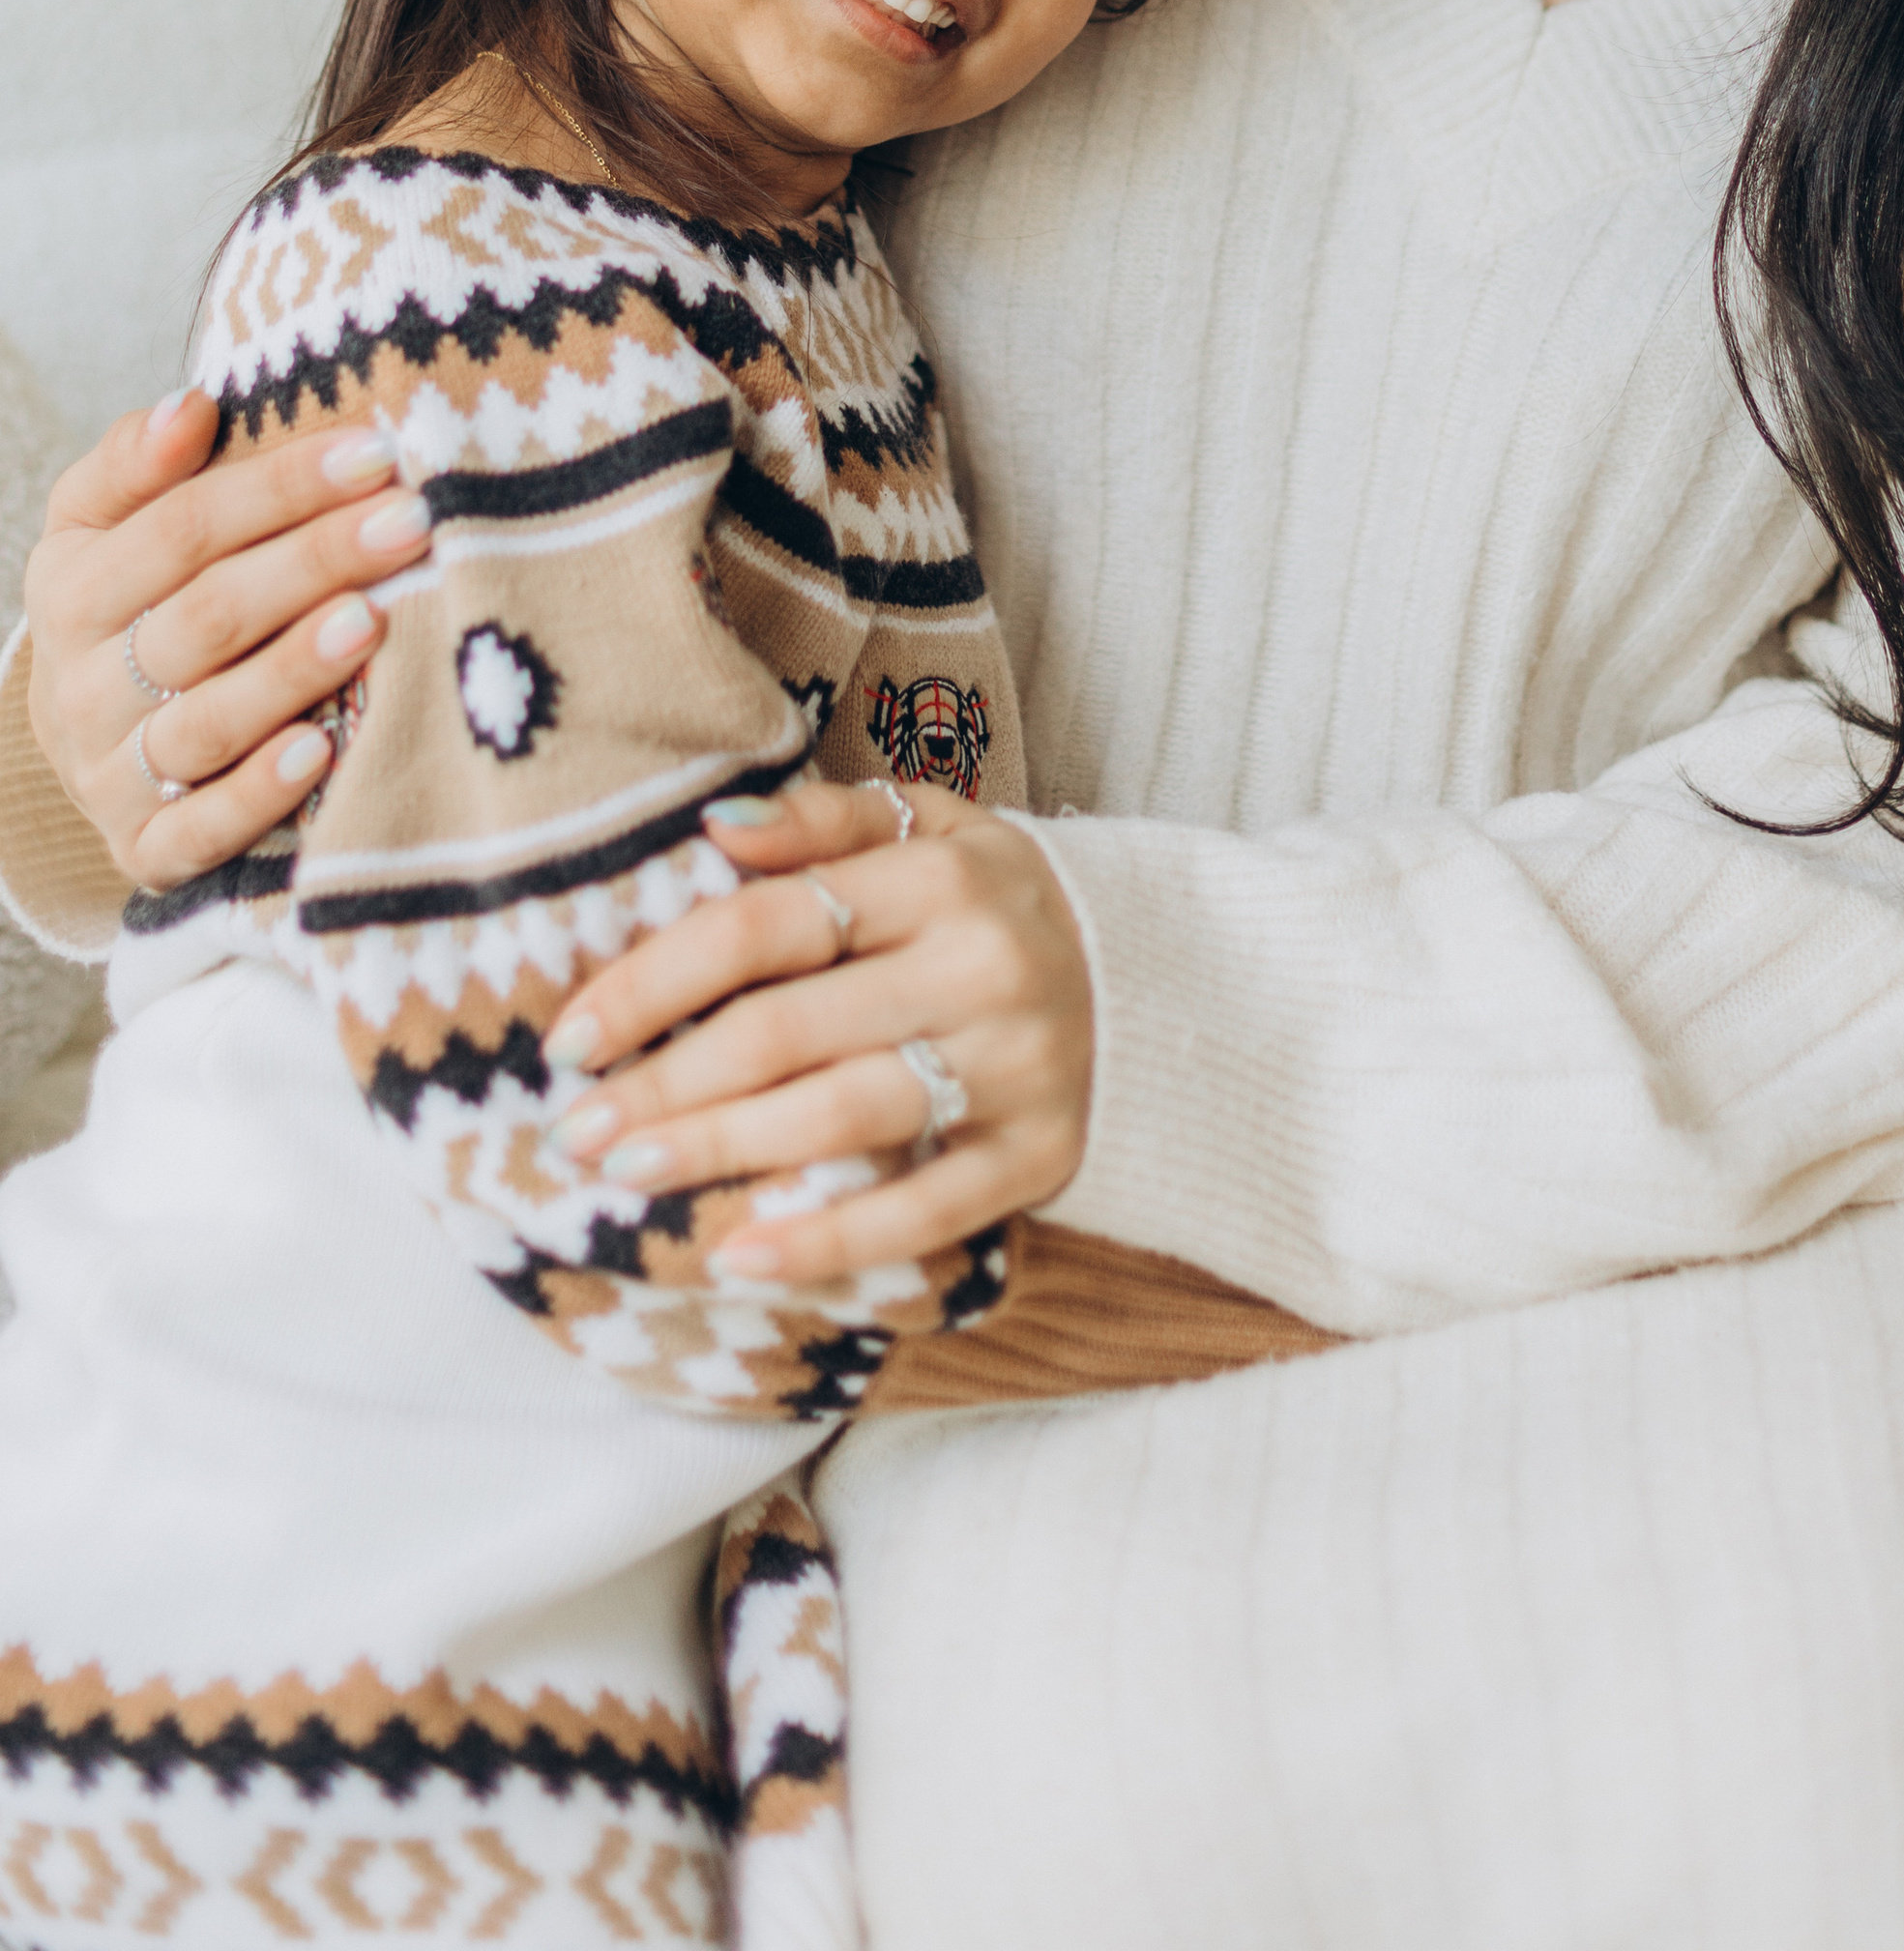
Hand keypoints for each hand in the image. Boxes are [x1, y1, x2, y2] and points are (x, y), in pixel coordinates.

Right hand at [22, 391, 423, 891]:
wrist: (89, 735)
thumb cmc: (133, 600)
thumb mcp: (106, 522)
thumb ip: (138, 461)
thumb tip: (192, 406)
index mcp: (73, 588)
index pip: (181, 528)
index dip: (280, 487)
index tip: (376, 453)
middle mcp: (82, 684)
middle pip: (206, 617)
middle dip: (313, 563)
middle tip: (409, 524)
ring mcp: (110, 773)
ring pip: (205, 720)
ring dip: (292, 671)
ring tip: (372, 621)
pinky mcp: (144, 848)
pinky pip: (197, 830)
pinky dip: (256, 793)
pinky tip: (320, 753)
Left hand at [546, 778, 1094, 1286]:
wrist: (1161, 983)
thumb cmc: (999, 906)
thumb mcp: (936, 830)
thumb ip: (826, 820)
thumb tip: (715, 829)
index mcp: (941, 874)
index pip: (767, 924)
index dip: (655, 980)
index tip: (569, 1037)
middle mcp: (980, 965)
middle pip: (790, 1029)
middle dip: (666, 1083)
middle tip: (578, 1129)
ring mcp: (1016, 1065)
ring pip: (843, 1115)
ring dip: (721, 1151)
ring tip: (630, 1177)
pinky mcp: (1041, 1155)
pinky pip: (923, 1210)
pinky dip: (827, 1237)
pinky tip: (740, 1256)